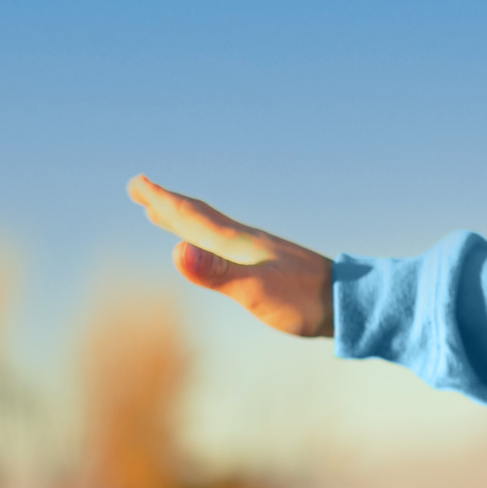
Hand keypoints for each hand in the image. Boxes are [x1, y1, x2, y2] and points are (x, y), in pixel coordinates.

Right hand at [126, 176, 335, 336]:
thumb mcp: (256, 291)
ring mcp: (259, 254)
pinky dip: (209, 242)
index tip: (137, 182)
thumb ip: (217, 273)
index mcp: (237, 243)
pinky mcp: (270, 268)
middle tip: (140, 187)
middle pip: (199, 217)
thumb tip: (176, 251)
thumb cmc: (303, 301)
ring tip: (164, 214)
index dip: (162, 202)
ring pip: (213, 230)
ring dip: (185, 220)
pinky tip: (213, 250)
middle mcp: (246, 242)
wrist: (350, 305)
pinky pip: (228, 248)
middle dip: (167, 204)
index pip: (192, 217)